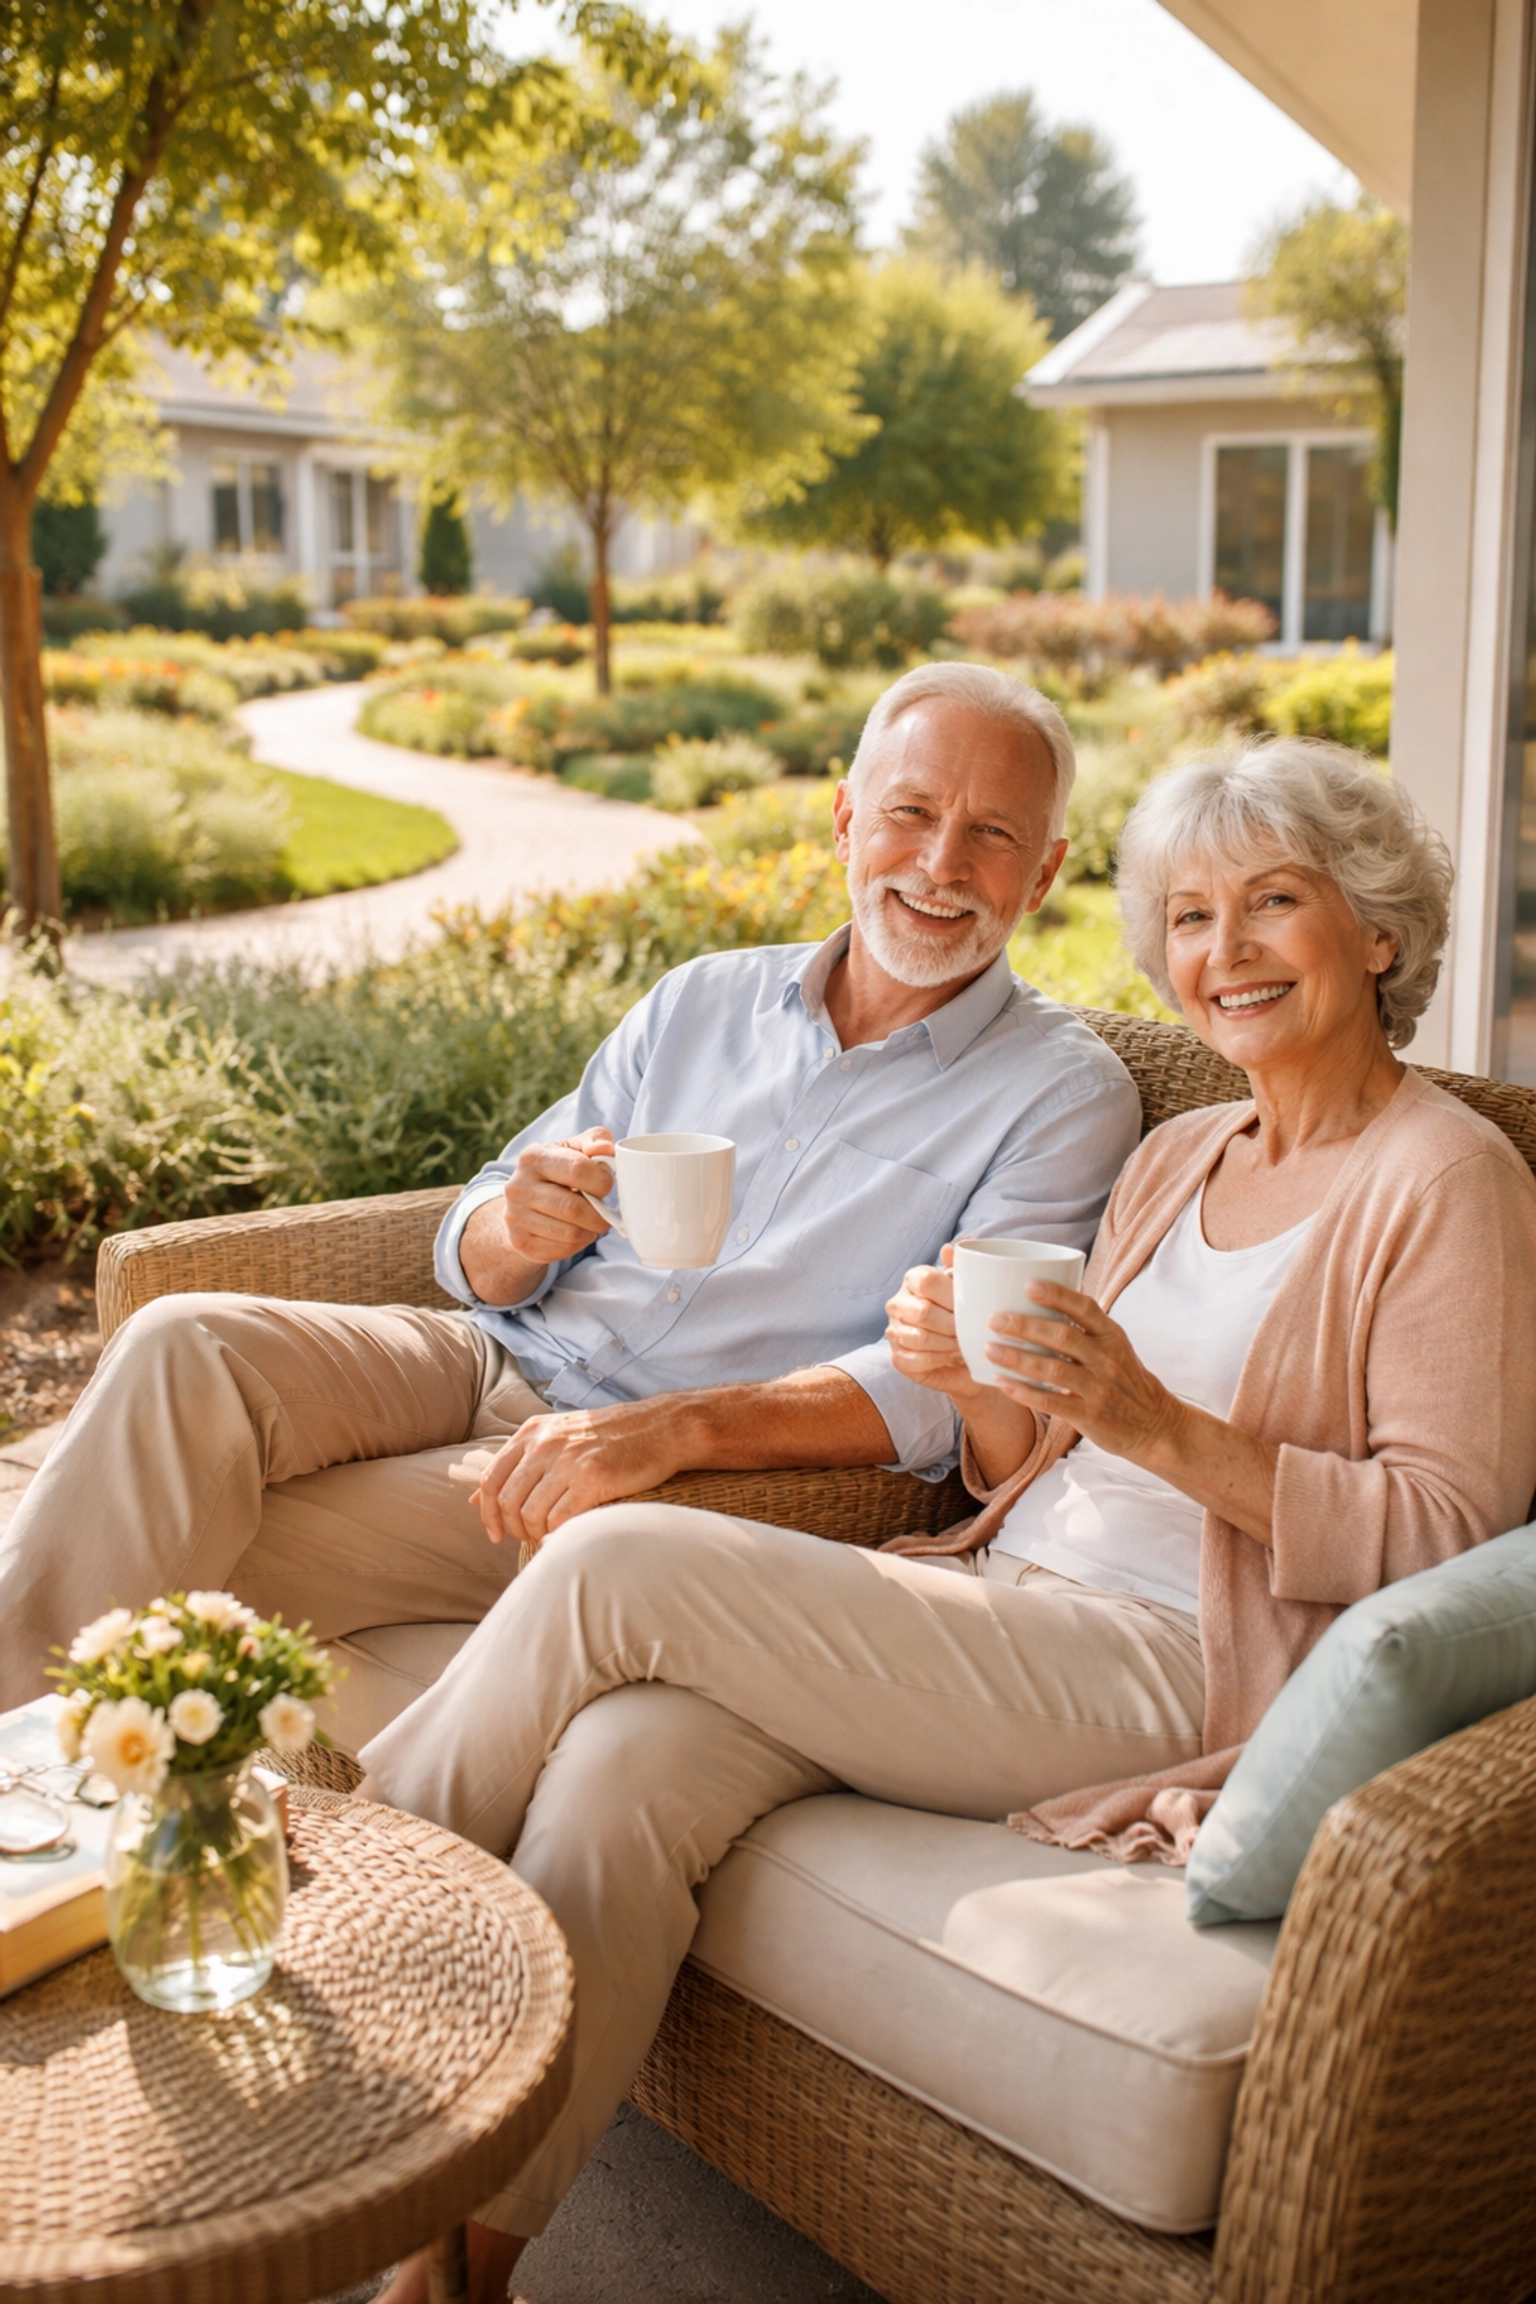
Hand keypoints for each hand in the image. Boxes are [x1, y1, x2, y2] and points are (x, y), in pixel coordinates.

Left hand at [473, 1397, 687, 1548]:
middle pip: (507, 1500)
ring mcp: (569, 1461)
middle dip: (512, 1528)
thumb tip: (475, 1500)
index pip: (490, 1479)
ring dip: (535, 1534)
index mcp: (532, 1432)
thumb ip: (516, 1464)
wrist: (658, 1427)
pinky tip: (566, 1533)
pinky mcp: (594, 1479)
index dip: (488, 1513)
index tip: (495, 1533)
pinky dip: (557, 1534)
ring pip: (530, 1514)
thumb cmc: (606, 1437)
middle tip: (526, 1538)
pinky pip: (560, 1520)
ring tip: (547, 1536)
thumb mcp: (555, 1437)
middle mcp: (546, 1444)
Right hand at [500, 1126, 617, 1266]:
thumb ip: (595, 1141)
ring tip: (590, 1222)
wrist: (523, 1203)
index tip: (606, 1185)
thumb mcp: (574, 1148)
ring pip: (571, 1233)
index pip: (579, 1170)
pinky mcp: (520, 1242)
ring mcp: (515, 1217)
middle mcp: (518, 1187)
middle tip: (605, 1212)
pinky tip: (575, 1232)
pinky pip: (563, 1250)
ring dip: (590, 1231)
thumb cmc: (558, 1171)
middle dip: (600, 1214)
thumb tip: (606, 1149)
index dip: (602, 1181)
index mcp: (533, 1157)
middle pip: (574, 1209)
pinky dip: (578, 1245)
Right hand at [885, 1247, 988, 1407]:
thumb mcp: (968, 1289)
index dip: (951, 1296)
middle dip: (952, 1325)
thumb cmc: (965, 1316)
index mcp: (913, 1279)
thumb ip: (961, 1266)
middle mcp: (898, 1303)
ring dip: (948, 1344)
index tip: (969, 1307)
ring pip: (921, 1338)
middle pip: (923, 1312)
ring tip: (963, 1344)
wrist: (966, 1355)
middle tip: (969, 1330)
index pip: (927, 1280)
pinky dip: (941, 1359)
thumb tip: (950, 1247)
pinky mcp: (897, 1357)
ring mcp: (894, 1331)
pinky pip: (918, 1360)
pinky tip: (952, 1356)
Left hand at [986, 1282, 1183, 1463]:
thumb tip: (1041, 1299)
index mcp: (1112, 1336)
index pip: (1085, 1307)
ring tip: (990, 1349)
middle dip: (1024, 1326)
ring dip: (1018, 1358)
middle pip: (1062, 1336)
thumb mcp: (1115, 1346)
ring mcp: (1098, 1388)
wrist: (1154, 1423)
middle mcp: (1106, 1359)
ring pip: (1053, 1369)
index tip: (1028, 1284)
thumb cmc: (1125, 1379)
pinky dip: (1024, 1392)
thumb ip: (1085, 1327)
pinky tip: (1002, 1382)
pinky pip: (1051, 1401)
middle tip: (994, 1319)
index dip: (1058, 1294)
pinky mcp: (1088, 1415)